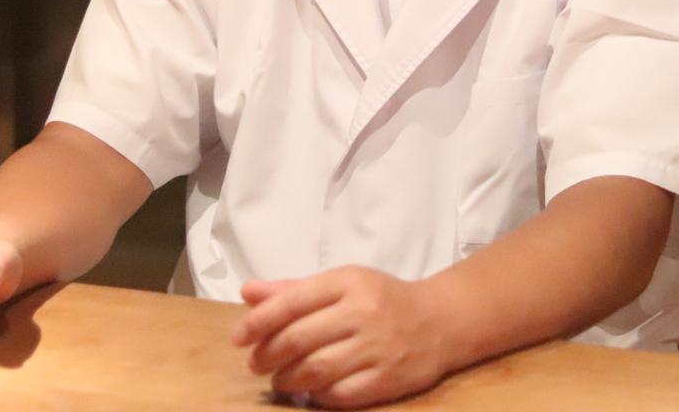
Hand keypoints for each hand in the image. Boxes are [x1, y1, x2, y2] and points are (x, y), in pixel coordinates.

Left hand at [232, 265, 453, 408]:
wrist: (440, 321)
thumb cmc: (381, 299)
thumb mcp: (342, 284)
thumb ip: (294, 290)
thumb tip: (248, 292)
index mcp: (348, 282)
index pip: (292, 301)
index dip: (258, 321)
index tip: (238, 337)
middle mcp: (362, 312)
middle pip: (300, 338)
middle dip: (268, 355)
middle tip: (256, 363)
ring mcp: (377, 346)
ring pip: (316, 369)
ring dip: (287, 379)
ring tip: (278, 380)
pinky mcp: (388, 378)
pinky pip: (341, 393)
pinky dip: (317, 396)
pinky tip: (309, 392)